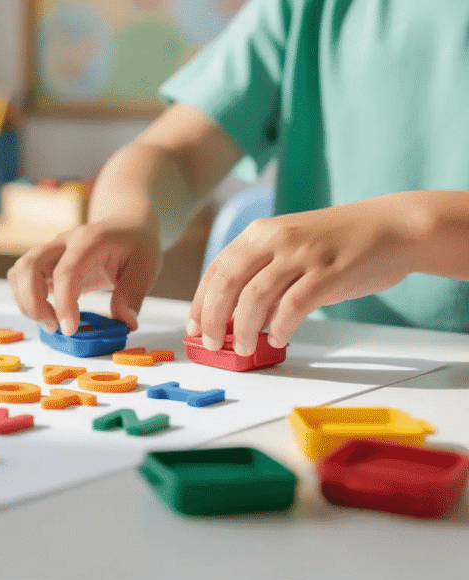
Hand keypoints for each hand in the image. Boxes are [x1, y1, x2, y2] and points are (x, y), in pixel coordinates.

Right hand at [8, 217, 160, 335]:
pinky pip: (21, 277)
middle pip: (30, 266)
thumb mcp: (147, 267)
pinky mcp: (45, 262)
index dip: (63, 304)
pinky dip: (25, 298)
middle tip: (55, 328)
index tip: (70, 330)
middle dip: (34, 303)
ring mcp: (51, 250)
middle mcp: (63, 242)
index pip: (66, 272)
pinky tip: (46, 312)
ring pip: (20, 271)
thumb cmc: (136, 245)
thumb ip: (133, 294)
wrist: (126, 224)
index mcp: (89, 241)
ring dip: (26, 301)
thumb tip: (125, 323)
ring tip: (50, 323)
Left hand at [189, 195, 414, 354]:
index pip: (217, 269)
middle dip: (212, 318)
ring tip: (243, 347)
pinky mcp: (328, 273)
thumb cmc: (336, 242)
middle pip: (228, 283)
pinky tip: (277, 339)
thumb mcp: (289, 244)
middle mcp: (276, 239)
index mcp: (260, 232)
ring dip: (243, 328)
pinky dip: (279, 328)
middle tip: (211, 343)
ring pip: (255, 298)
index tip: (194, 327)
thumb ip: (261, 271)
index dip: (200, 301)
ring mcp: (302, 255)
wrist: (392, 227)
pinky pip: (293, 306)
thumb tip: (231, 314)